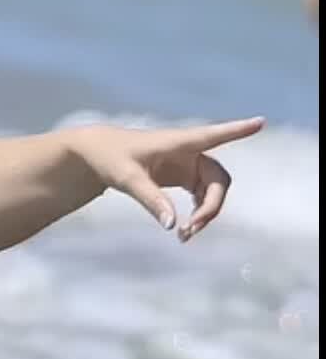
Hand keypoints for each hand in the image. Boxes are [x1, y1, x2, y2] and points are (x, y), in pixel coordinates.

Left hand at [69, 117, 264, 242]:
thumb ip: (151, 200)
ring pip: (212, 190)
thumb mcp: (128, 179)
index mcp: (179, 142)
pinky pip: (201, 195)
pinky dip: (198, 213)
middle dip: (212, 206)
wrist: (98, 155)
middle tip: (192, 229)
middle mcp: (190, 151)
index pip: (214, 135)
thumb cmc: (112, 158)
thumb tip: (173, 226)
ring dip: (205, 213)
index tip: (260, 122)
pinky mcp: (183, 176)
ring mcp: (188, 164)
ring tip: (185, 236)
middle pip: (218, 179)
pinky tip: (185, 229)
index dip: (238, 130)